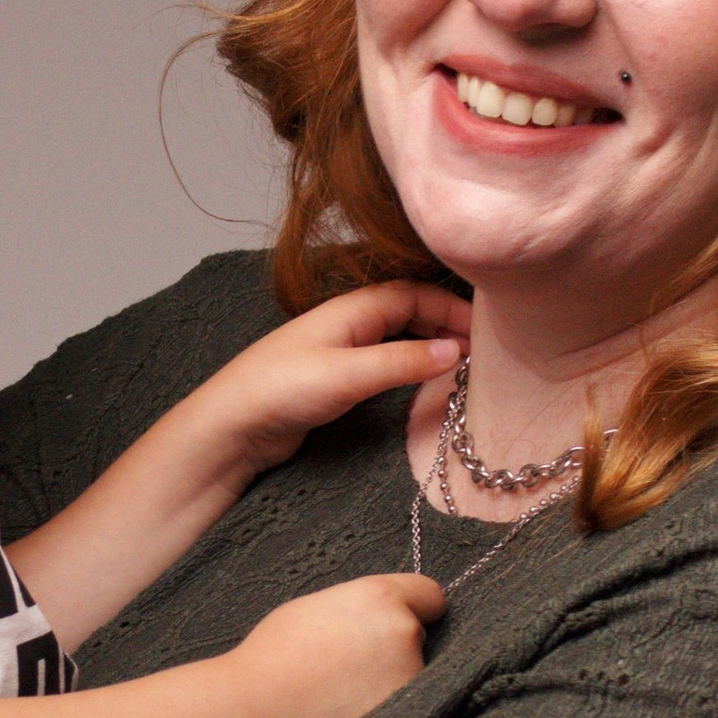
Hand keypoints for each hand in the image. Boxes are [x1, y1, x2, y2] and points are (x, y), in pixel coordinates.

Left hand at [198, 284, 468, 480]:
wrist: (230, 425)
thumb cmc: (280, 389)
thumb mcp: (350, 374)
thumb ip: (404, 361)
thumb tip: (456, 351)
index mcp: (353, 307)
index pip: (417, 292)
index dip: (453, 309)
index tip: (486, 335)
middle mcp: (350, 322)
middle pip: (412, 311)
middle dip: (448, 325)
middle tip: (484, 353)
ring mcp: (342, 350)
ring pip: (400, 337)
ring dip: (431, 347)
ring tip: (464, 368)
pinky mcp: (336, 379)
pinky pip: (386, 363)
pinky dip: (412, 367)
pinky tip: (426, 384)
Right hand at [227, 569, 445, 717]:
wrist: (258, 710)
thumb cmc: (274, 656)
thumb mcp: (315, 608)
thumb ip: (357, 609)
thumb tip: (376, 620)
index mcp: (380, 597)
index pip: (430, 594)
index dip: (415, 607)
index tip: (403, 619)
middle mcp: (404, 631)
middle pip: (417, 636)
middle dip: (394, 647)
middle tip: (353, 664)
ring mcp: (408, 675)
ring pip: (411, 675)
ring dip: (389, 681)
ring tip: (342, 693)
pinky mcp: (406, 715)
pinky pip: (404, 707)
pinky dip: (383, 709)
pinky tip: (347, 712)